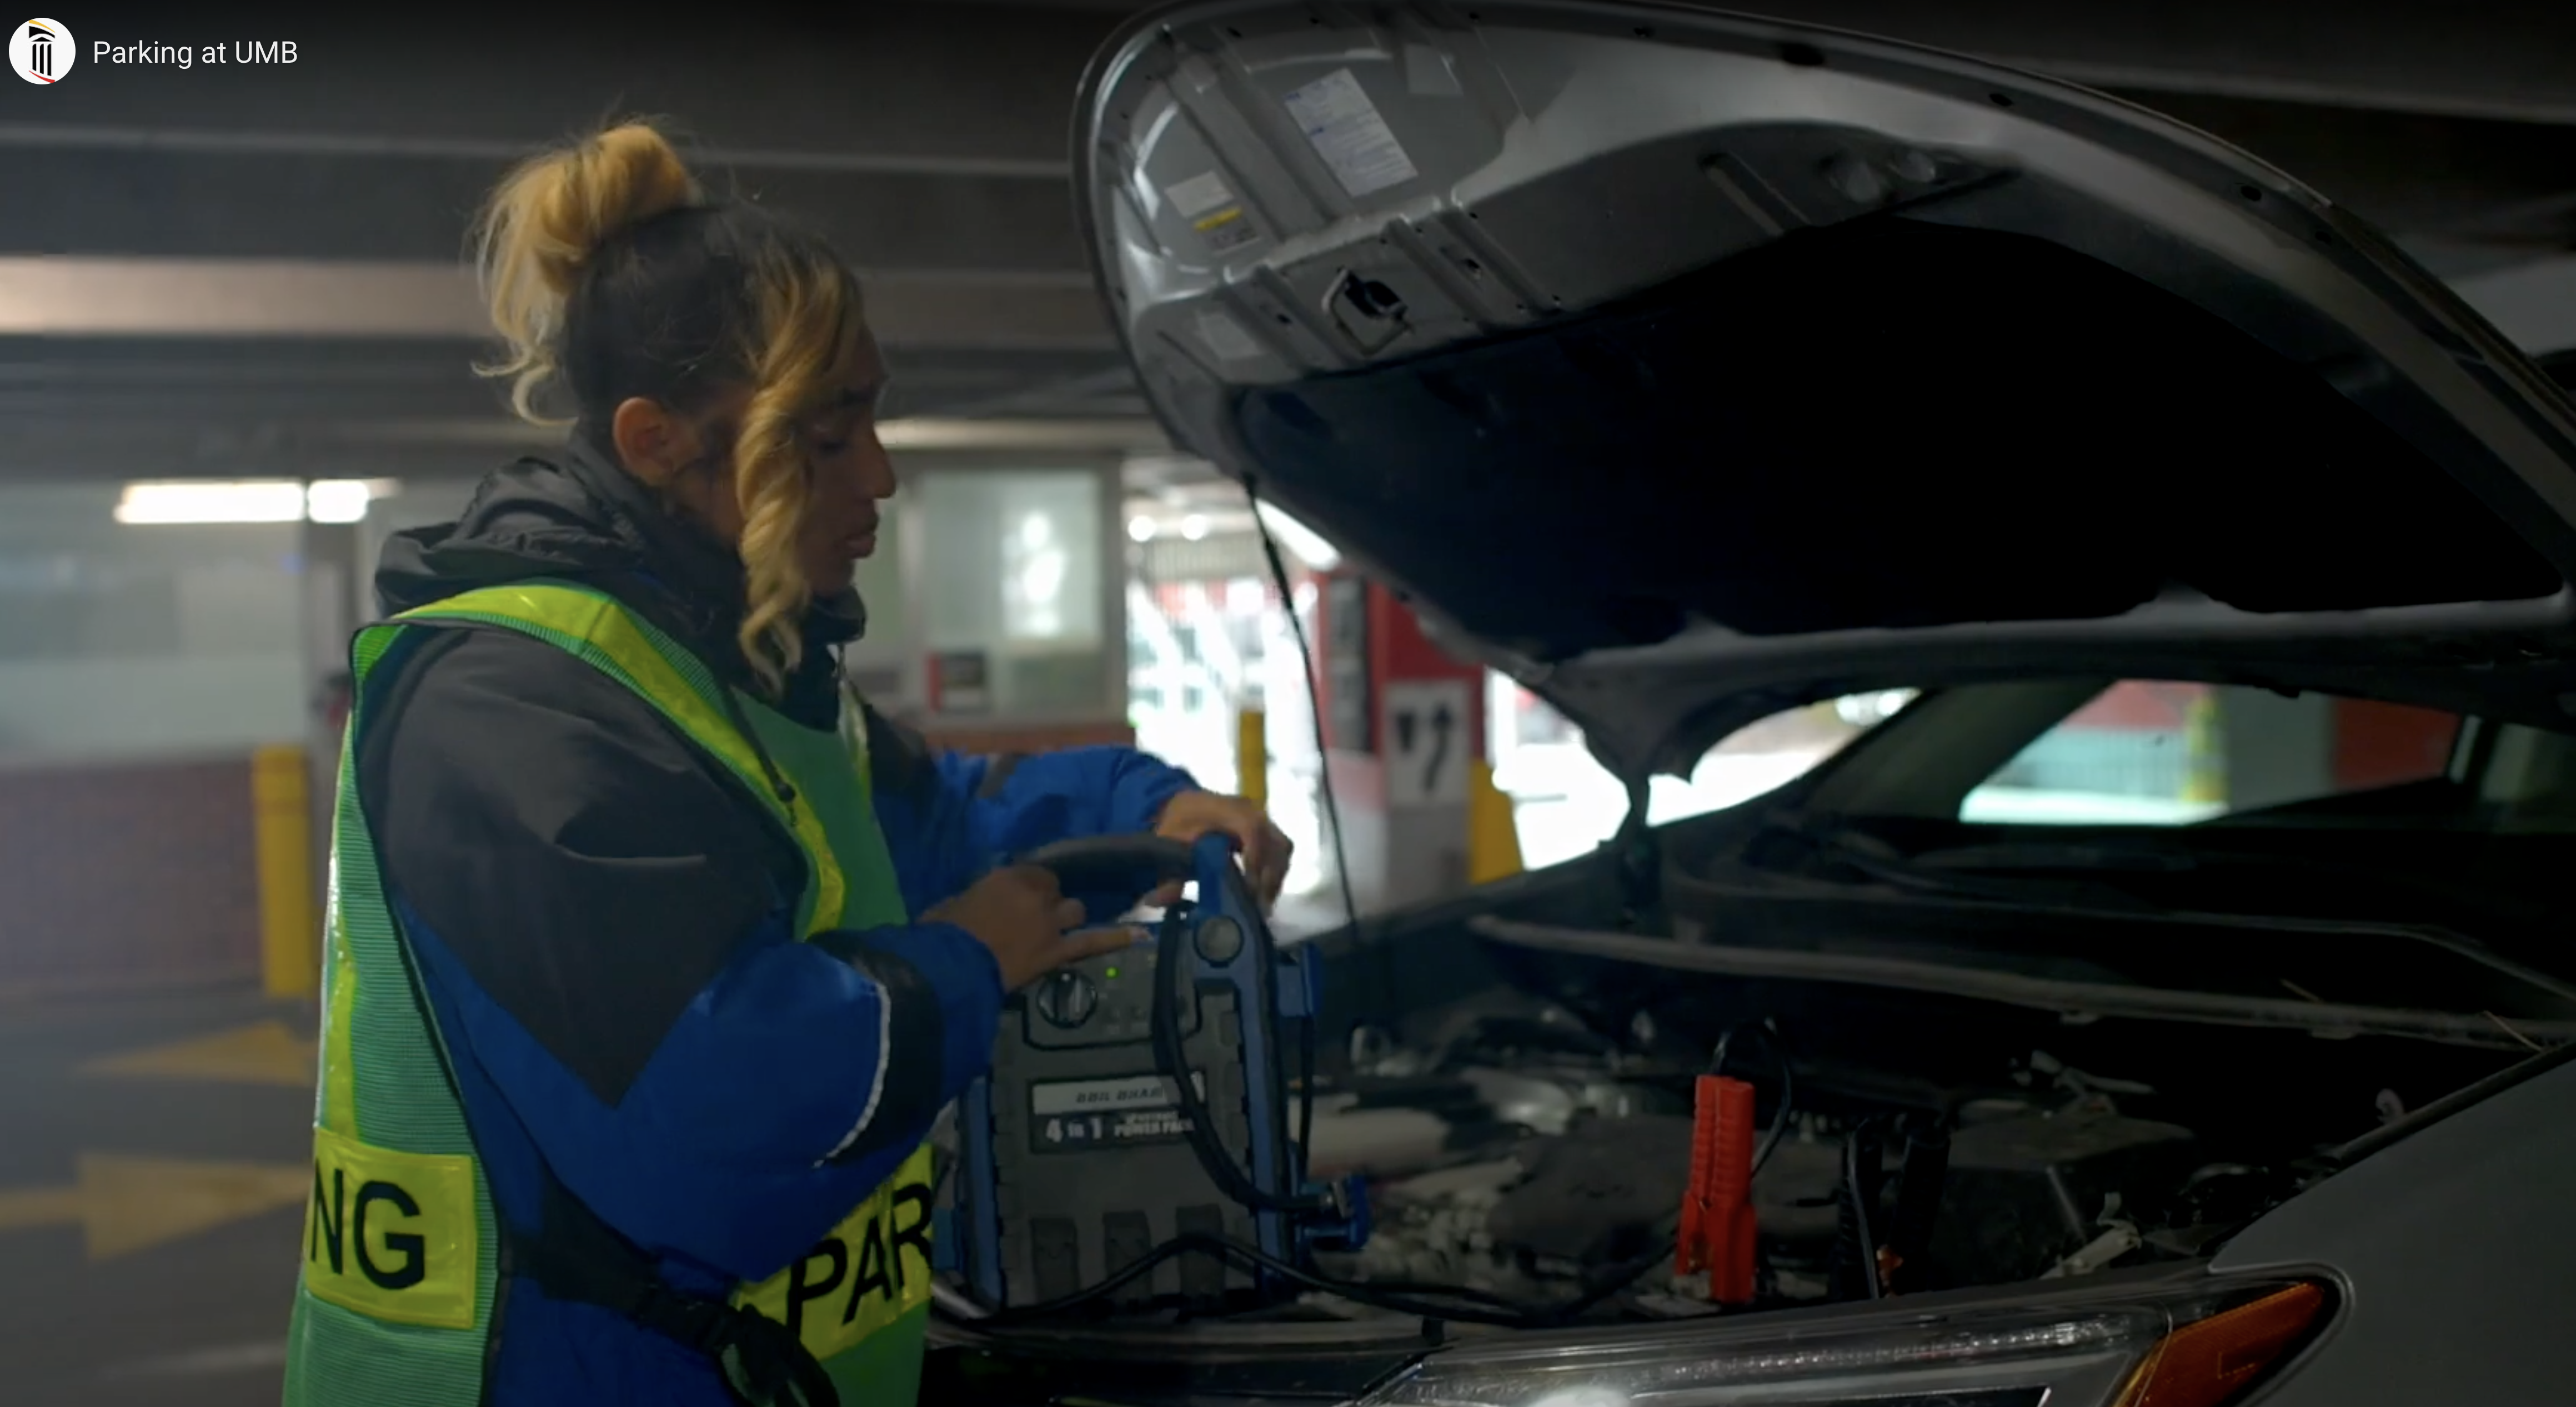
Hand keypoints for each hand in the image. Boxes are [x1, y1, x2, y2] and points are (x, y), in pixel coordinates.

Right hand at [927, 865, 1136, 991]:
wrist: (951, 967)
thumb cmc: (941, 933)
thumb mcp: (952, 904)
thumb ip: (976, 898)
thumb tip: (979, 902)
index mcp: (1007, 877)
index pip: (1033, 872)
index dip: (1031, 884)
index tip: (1023, 894)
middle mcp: (1035, 893)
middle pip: (1054, 890)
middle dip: (1048, 900)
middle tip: (1033, 916)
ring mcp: (1050, 922)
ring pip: (1074, 909)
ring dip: (1068, 917)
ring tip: (1059, 928)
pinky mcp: (1057, 951)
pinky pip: (1092, 942)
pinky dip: (1117, 938)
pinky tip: (1140, 934)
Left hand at [1148, 789, 1293, 912]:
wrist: (1184, 806)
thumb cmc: (1177, 824)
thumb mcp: (1167, 845)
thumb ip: (1166, 873)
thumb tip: (1159, 900)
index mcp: (1224, 808)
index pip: (1251, 829)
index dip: (1255, 858)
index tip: (1249, 889)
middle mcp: (1250, 810)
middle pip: (1275, 841)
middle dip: (1270, 876)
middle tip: (1259, 906)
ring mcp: (1262, 819)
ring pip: (1283, 848)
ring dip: (1276, 877)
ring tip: (1262, 904)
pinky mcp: (1266, 830)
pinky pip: (1280, 850)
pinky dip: (1275, 872)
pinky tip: (1263, 894)